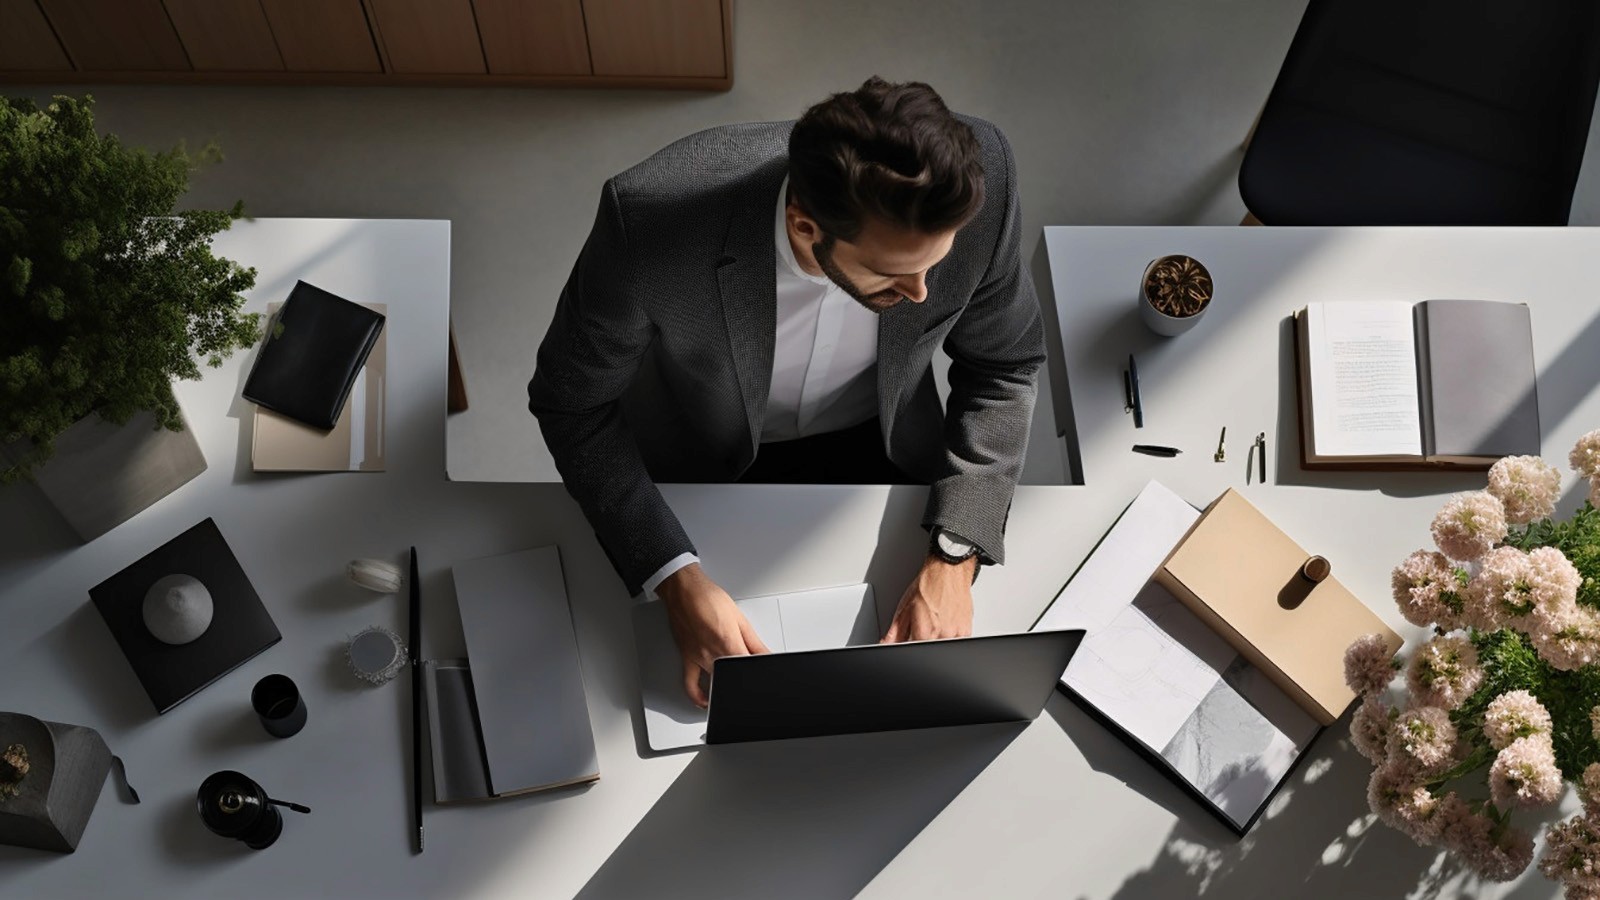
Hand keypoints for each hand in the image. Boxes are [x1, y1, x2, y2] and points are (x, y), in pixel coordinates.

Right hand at [656, 563, 770, 707]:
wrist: (684, 590)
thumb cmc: (708, 598)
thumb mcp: (740, 619)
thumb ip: (755, 643)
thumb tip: (766, 656)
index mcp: (729, 644)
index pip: (746, 670)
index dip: (758, 675)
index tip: (763, 678)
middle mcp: (712, 655)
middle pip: (731, 679)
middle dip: (742, 681)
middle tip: (750, 680)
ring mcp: (698, 658)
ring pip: (715, 683)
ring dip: (725, 687)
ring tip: (735, 688)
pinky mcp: (686, 658)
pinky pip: (690, 684)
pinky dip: (698, 697)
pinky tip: (706, 701)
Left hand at [881, 554, 976, 642]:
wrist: (948, 572)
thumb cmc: (928, 584)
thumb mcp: (905, 606)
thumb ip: (895, 631)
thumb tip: (887, 643)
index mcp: (924, 631)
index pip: (914, 650)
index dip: (911, 643)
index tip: (911, 636)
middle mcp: (942, 635)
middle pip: (929, 648)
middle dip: (924, 639)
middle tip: (925, 621)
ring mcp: (956, 634)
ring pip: (942, 645)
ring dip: (938, 637)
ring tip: (936, 619)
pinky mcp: (966, 631)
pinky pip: (956, 641)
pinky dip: (950, 635)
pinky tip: (946, 620)